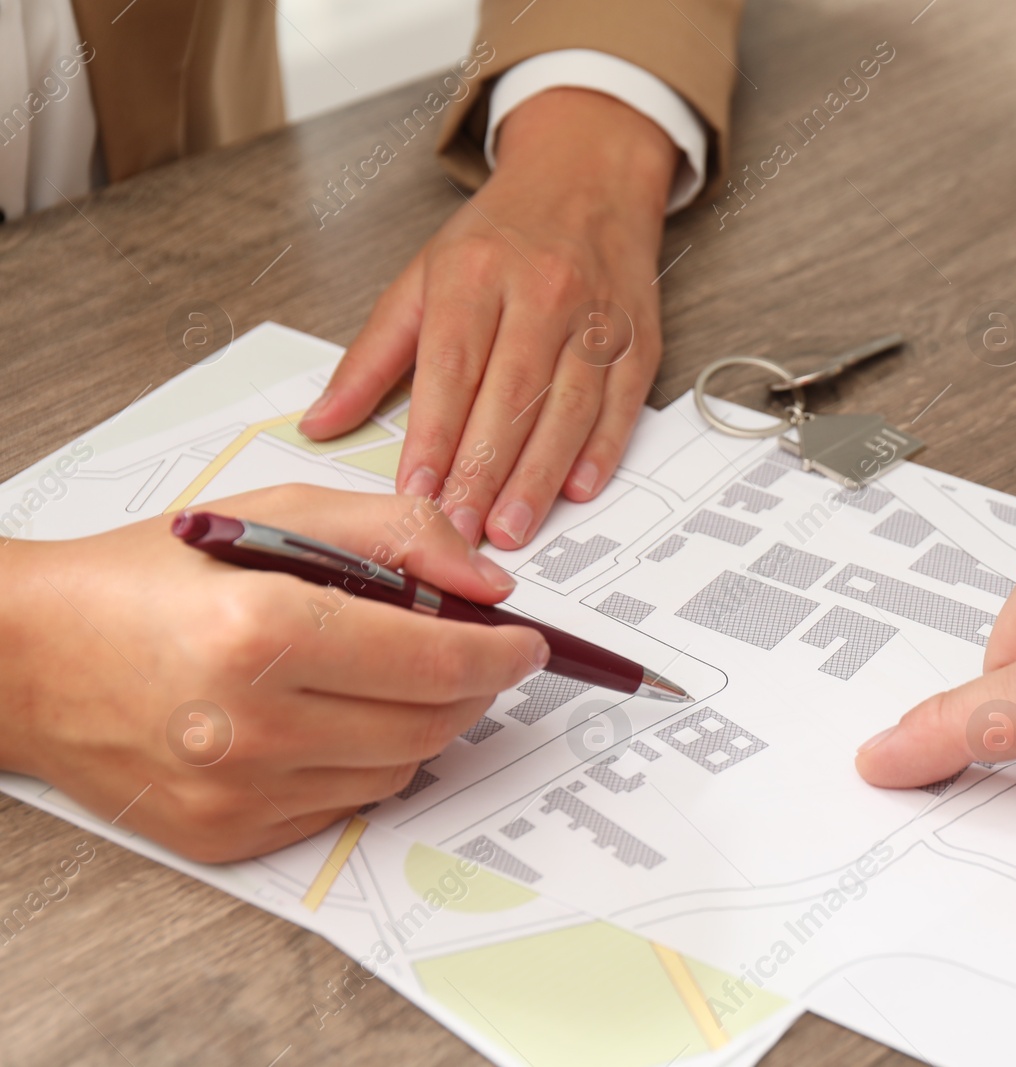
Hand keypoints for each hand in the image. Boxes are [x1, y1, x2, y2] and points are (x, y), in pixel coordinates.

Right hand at [0, 485, 547, 862]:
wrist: (26, 655)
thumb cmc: (146, 577)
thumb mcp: (273, 515)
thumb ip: (395, 534)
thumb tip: (488, 582)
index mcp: (262, 629)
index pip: (436, 656)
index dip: (502, 651)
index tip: (528, 642)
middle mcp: (249, 725)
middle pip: (431, 723)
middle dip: (473, 686)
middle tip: (475, 654)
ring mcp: (236, 792)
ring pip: (398, 771)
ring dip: (422, 724)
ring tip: (389, 678)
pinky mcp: (226, 836)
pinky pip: (345, 806)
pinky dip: (363, 763)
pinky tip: (332, 719)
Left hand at [299, 88, 680, 548]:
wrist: (588, 178)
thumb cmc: (500, 237)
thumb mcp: (423, 277)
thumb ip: (370, 356)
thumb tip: (320, 423)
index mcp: (475, 272)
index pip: (452, 366)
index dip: (434, 434)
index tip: (416, 490)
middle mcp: (541, 291)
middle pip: (511, 394)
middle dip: (484, 470)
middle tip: (461, 529)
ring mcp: (596, 316)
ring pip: (569, 406)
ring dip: (539, 475)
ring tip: (511, 529)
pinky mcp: (638, 338)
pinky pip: (622, 402)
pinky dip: (602, 450)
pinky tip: (577, 489)